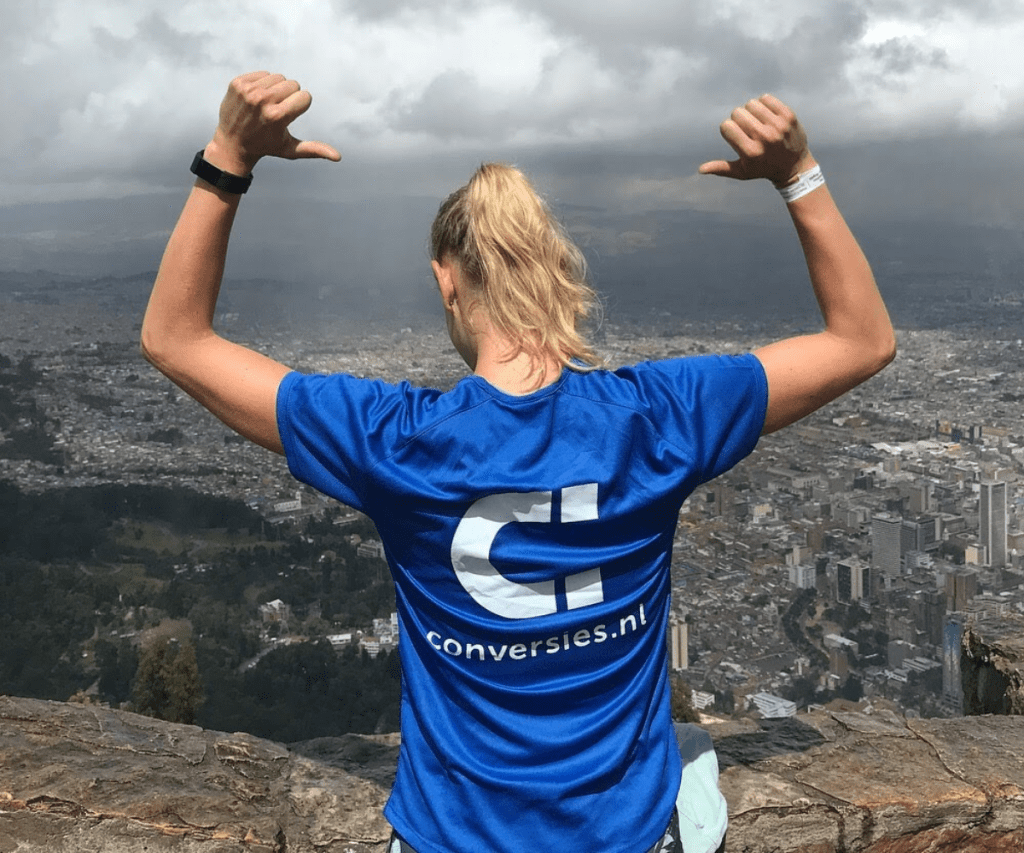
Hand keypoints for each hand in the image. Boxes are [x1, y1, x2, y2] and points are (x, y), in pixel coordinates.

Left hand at [204, 71, 340, 175]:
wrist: (231, 144)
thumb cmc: (266, 147)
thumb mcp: (290, 150)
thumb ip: (314, 150)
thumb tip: (338, 157)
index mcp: (277, 116)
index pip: (305, 96)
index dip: (300, 106)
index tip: (288, 117)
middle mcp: (262, 101)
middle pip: (293, 84)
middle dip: (289, 96)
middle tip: (276, 111)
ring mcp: (248, 91)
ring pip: (278, 77)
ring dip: (276, 89)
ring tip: (265, 105)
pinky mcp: (237, 83)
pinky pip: (263, 73)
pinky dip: (262, 84)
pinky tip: (254, 99)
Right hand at [698, 94, 813, 186]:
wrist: (795, 166)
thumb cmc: (763, 169)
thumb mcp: (742, 172)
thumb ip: (721, 169)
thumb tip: (700, 170)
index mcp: (750, 152)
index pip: (726, 126)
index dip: (728, 129)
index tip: (737, 136)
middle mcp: (764, 138)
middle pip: (737, 112)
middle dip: (739, 119)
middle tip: (748, 129)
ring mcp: (778, 126)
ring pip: (751, 103)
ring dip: (751, 111)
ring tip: (758, 122)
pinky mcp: (788, 116)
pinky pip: (766, 98)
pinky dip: (764, 104)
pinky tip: (767, 115)